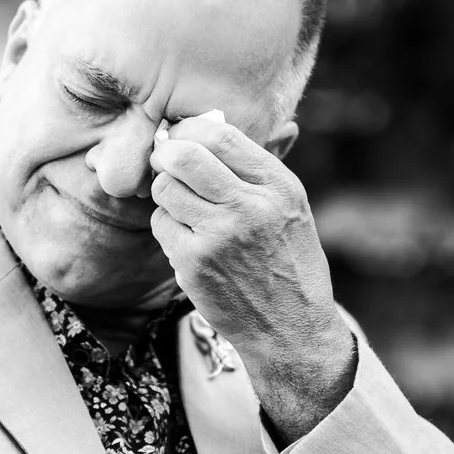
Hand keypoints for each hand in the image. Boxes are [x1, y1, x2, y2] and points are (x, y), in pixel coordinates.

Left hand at [147, 113, 355, 438]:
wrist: (292, 330)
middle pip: (183, 155)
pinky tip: (188, 240)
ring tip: (184, 208)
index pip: (220, 135)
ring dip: (167, 193)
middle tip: (166, 163)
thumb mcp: (291, 208)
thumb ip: (256, 168)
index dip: (190, 130)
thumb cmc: (289, 263)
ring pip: (166, 188)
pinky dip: (167, 228)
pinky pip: (161, 224)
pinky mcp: (194, 263)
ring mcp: (219, 235)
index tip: (183, 137)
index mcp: (278, 186)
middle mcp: (250, 206)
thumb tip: (214, 123)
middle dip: (167, 155)